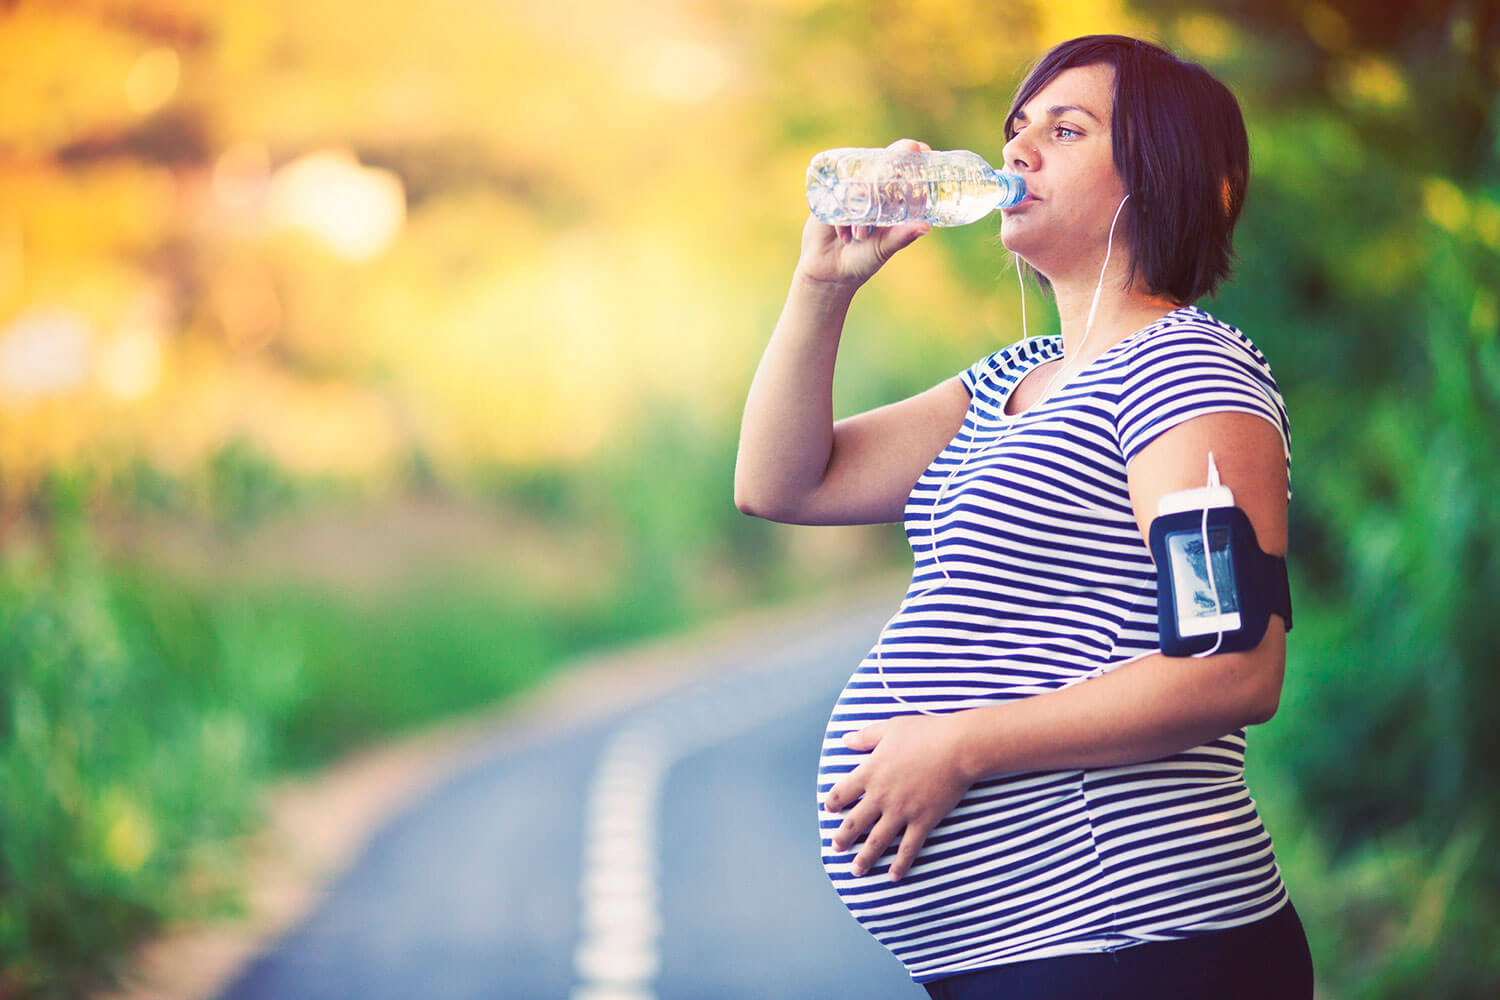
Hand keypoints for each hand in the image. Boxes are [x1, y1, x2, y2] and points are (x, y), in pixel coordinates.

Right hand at [794, 139, 932, 290]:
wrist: (829, 274)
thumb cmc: (862, 260)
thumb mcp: (885, 248)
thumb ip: (903, 236)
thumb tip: (926, 227)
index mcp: (889, 197)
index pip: (901, 166)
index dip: (909, 153)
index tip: (918, 148)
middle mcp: (870, 189)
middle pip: (880, 163)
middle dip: (887, 166)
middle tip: (890, 176)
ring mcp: (848, 191)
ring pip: (858, 181)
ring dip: (861, 203)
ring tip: (861, 236)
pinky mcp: (828, 198)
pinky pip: (836, 195)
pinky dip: (843, 216)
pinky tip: (845, 236)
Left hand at [823, 712, 973, 881]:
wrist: (957, 748)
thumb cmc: (925, 733)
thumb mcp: (889, 728)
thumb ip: (865, 737)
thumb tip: (844, 740)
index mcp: (870, 772)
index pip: (842, 792)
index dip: (833, 802)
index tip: (830, 810)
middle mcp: (881, 796)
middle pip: (854, 823)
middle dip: (843, 838)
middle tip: (836, 848)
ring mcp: (901, 812)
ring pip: (877, 841)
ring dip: (865, 858)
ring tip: (856, 871)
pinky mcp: (923, 821)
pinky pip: (908, 849)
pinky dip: (900, 864)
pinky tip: (893, 877)